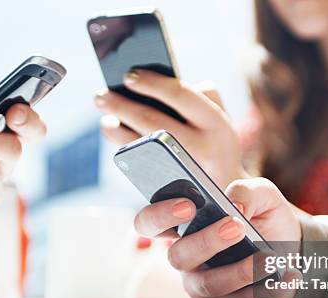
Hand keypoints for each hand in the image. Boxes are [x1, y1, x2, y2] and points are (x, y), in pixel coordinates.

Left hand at [94, 70, 243, 187]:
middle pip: (152, 120)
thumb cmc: (216, 145)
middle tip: (100, 95)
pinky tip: (116, 134)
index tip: (128, 74)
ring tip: (105, 116)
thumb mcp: (220, 118)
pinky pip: (139, 164)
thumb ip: (202, 94)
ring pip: (140, 144)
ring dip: (116, 127)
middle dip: (121, 105)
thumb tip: (160, 81)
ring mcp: (185, 170)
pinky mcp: (170, 187)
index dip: (151, 82)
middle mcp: (203, 147)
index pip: (180, 93)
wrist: (227, 193)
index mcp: (217, 122)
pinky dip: (123, 147)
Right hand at [133, 177, 300, 297]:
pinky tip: (288, 276)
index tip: (187, 206)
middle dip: (206, 242)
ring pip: (210, 285)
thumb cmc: (265, 219)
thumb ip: (247, 191)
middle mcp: (186, 258)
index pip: (150, 221)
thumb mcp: (263, 195)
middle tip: (236, 227)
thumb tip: (236, 207)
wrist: (293, 250)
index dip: (160, 215)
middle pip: (178, 256)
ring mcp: (202, 286)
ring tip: (270, 258)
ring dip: (241, 271)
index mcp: (184, 226)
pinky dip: (267, 291)